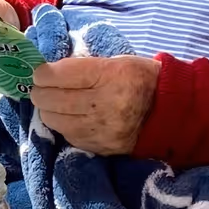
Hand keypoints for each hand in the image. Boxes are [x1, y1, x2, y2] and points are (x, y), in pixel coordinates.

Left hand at [27, 53, 160, 154]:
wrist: (169, 111)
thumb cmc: (140, 79)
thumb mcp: (117, 61)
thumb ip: (83, 65)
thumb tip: (49, 70)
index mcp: (110, 75)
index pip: (60, 75)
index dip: (43, 74)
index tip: (39, 73)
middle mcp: (104, 104)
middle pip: (52, 99)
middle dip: (40, 92)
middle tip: (40, 88)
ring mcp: (102, 129)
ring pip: (55, 120)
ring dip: (48, 110)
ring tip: (53, 103)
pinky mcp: (100, 147)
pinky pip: (68, 135)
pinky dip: (63, 125)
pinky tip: (70, 117)